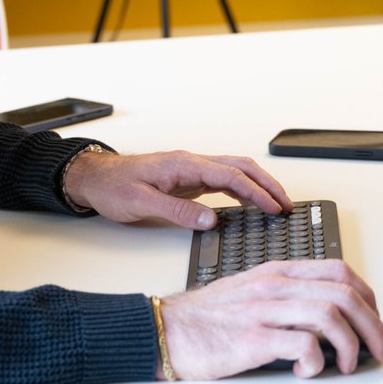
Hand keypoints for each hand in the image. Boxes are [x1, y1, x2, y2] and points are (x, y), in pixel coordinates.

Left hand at [62, 149, 290, 229]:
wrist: (94, 178)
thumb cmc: (113, 187)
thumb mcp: (141, 203)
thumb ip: (177, 212)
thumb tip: (211, 220)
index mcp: (184, 165)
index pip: (231, 176)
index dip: (257, 192)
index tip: (274, 208)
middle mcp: (191, 163)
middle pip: (241, 167)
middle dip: (268, 184)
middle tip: (287, 204)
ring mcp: (190, 170)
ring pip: (234, 172)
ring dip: (257, 186)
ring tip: (276, 205)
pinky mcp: (187, 180)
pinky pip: (222, 181)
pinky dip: (241, 190)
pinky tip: (249, 203)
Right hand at [157, 259, 382, 377]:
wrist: (165, 329)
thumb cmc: (207, 317)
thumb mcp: (251, 290)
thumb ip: (286, 294)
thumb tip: (328, 315)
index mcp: (277, 272)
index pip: (338, 270)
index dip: (366, 296)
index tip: (373, 320)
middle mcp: (275, 286)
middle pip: (343, 294)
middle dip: (372, 325)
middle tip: (378, 350)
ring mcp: (264, 311)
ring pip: (329, 315)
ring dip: (350, 344)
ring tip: (347, 365)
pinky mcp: (253, 339)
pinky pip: (302, 346)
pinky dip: (316, 362)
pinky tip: (309, 371)